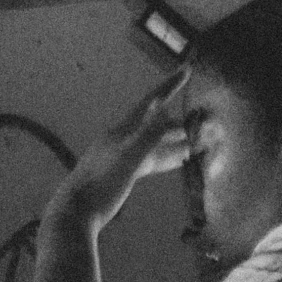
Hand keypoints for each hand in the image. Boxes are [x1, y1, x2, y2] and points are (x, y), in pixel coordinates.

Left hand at [58, 66, 191, 227]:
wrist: (78, 212)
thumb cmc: (100, 185)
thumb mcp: (128, 160)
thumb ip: (149, 138)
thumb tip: (170, 118)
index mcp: (123, 131)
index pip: (151, 102)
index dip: (169, 86)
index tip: (186, 69)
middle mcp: (124, 139)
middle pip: (157, 123)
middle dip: (181, 120)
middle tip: (204, 119)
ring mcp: (125, 156)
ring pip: (157, 143)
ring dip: (177, 140)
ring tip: (199, 140)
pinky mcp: (126, 173)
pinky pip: (153, 160)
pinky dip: (168, 158)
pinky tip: (180, 160)